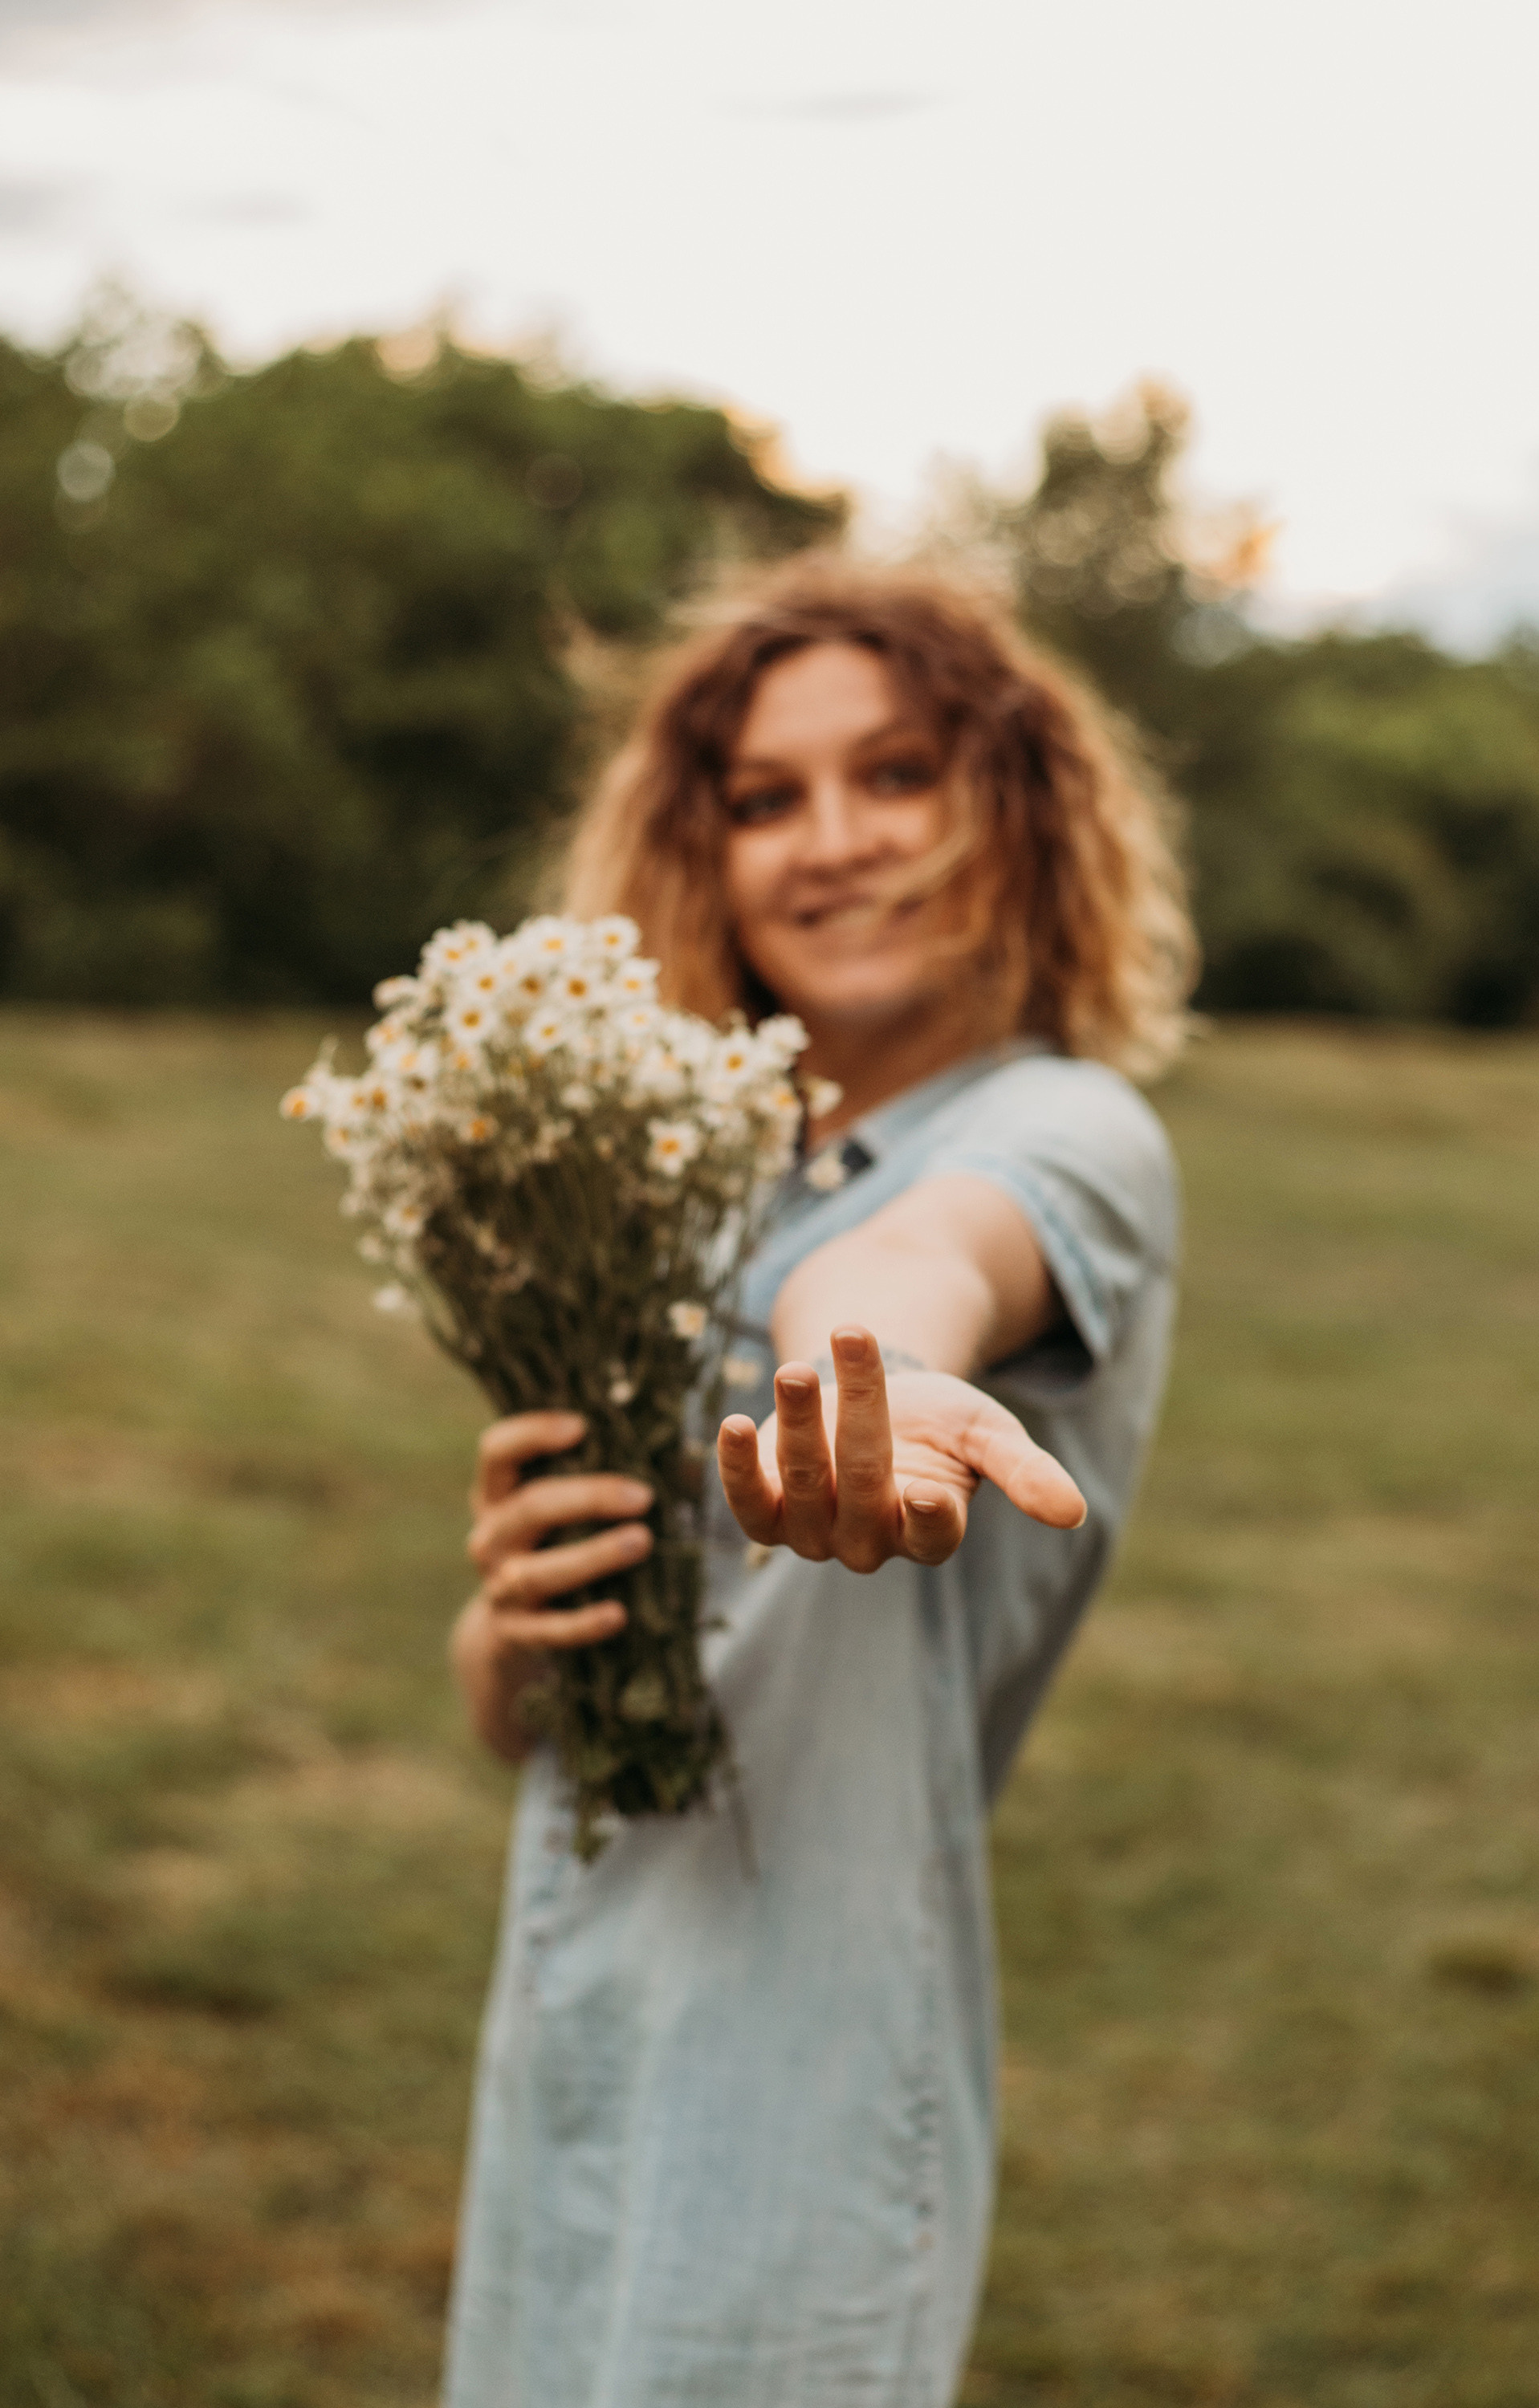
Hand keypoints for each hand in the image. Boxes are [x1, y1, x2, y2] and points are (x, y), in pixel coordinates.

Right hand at [449, 1410, 651, 1759]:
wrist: (511, 1635)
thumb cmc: (555, 1551)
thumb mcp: (564, 1515)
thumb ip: (605, 1484)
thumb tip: (689, 1459)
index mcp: (497, 1496)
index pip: (496, 1452)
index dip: (532, 1434)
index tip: (582, 1426)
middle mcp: (491, 1538)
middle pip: (526, 1508)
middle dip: (587, 1498)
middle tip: (643, 1496)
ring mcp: (499, 1589)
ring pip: (536, 1572)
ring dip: (591, 1556)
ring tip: (642, 1542)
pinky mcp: (515, 1635)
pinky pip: (548, 1630)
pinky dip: (582, 1623)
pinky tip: (618, 1614)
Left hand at [717, 1324, 1084, 1574]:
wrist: (871, 1396)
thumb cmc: (938, 1421)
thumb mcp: (986, 1433)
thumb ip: (1023, 1470)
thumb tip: (1073, 1513)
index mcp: (931, 1529)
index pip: (930, 1534)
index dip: (926, 1515)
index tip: (924, 1486)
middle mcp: (870, 1541)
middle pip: (862, 1484)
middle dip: (859, 1412)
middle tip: (857, 1339)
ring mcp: (812, 1531)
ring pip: (801, 1486)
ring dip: (798, 1425)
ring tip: (798, 1371)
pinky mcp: (766, 1511)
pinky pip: (745, 1504)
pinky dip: (733, 1469)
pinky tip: (726, 1424)